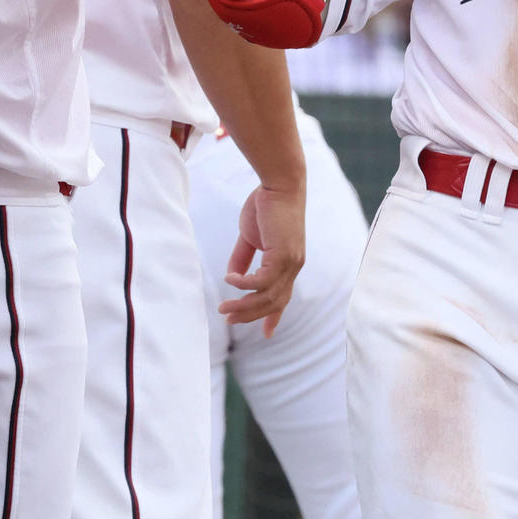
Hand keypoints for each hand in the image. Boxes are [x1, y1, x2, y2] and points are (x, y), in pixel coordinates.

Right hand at [220, 183, 305, 335]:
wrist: (279, 184)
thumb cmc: (265, 206)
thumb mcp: (251, 237)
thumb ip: (242, 257)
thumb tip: (232, 278)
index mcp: (288, 264)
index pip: (283, 297)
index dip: (274, 317)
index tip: (266, 334)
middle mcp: (293, 267)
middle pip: (274, 303)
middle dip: (250, 315)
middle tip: (228, 319)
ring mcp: (291, 262)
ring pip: (268, 297)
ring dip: (244, 306)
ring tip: (224, 309)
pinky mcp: (284, 254)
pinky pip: (262, 280)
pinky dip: (244, 285)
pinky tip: (230, 281)